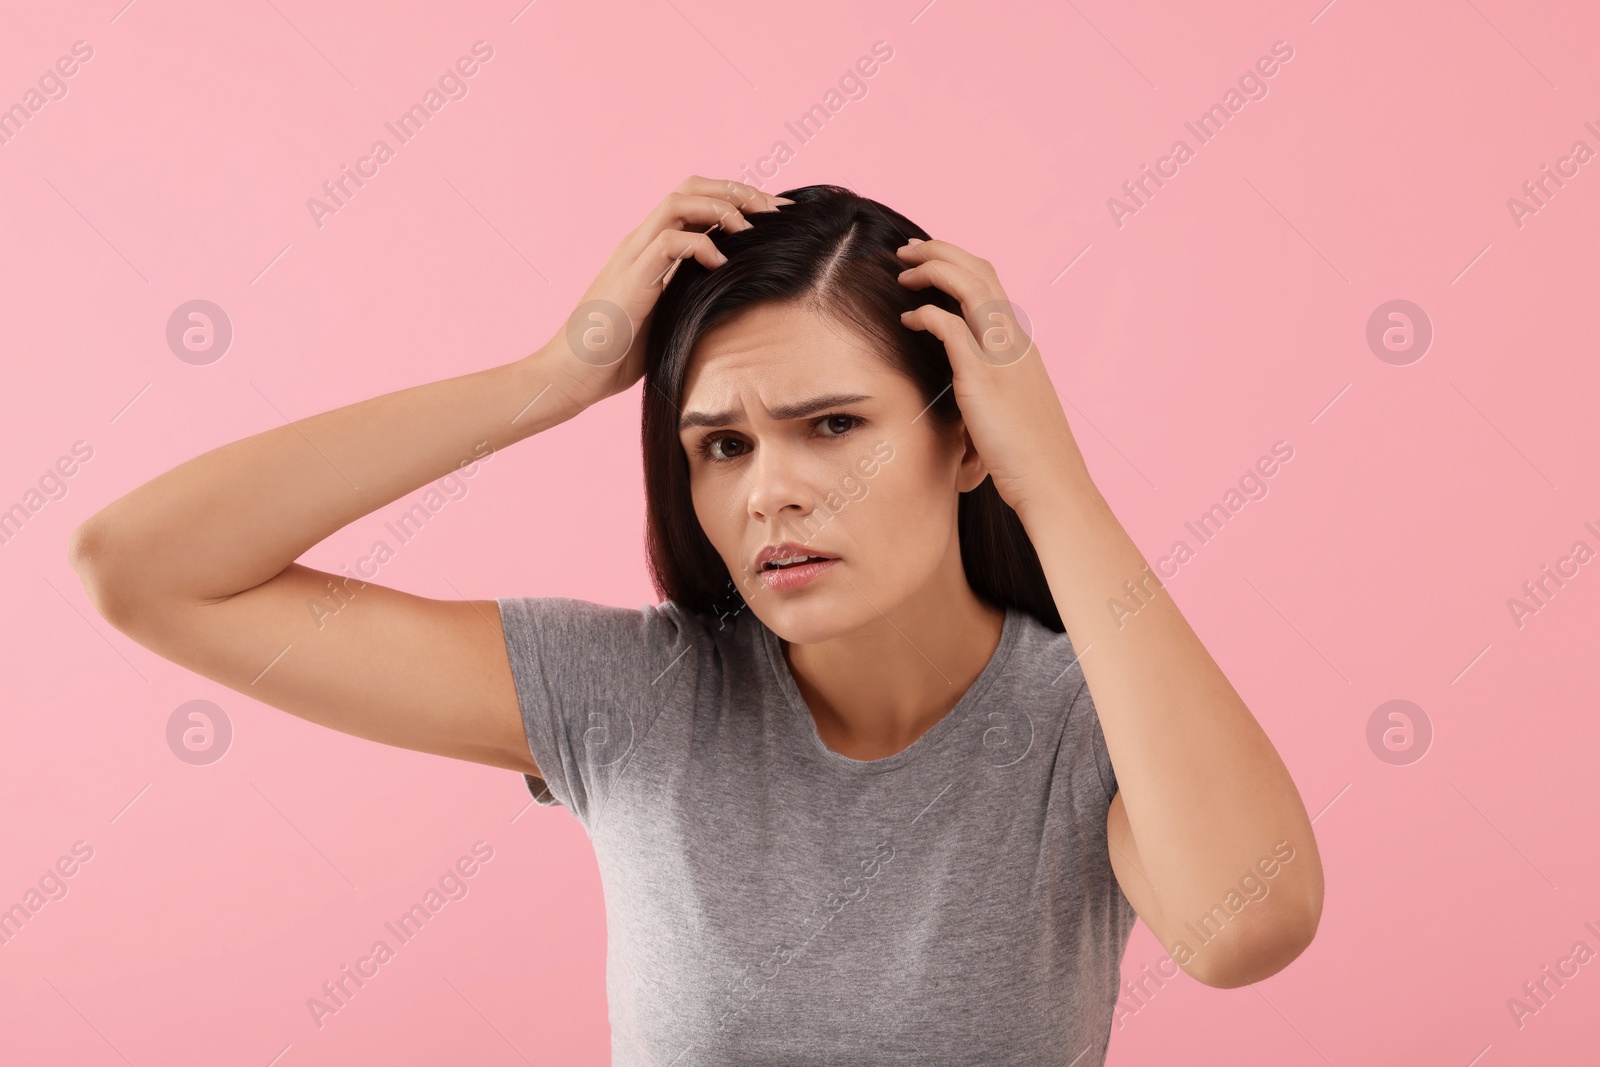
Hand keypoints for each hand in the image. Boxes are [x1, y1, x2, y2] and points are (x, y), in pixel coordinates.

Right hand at [535, 175, 791, 412]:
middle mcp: (640, 242)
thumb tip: (738, 302)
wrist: (572, 376)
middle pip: (691, 187)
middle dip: (737, 191)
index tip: (775, 215)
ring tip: (752, 228)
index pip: (695, 201)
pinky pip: (668, 241)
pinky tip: (720, 263)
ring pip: (679, 202)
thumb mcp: (668, 319)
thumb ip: (691, 298)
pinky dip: (700, 245)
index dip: (736, 199)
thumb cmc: (617, 356)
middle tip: (774, 211)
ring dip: (722, 207)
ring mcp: (633, 256)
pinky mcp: (630, 279)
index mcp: (650, 249)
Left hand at [895, 238, 1090, 516]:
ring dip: (932, 269)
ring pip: (968, 286)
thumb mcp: (1012, 410)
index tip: (929, 263)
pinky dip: (926, 314)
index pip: (991, 284)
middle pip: (979, 271)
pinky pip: (951, 327)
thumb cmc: (1029, 458)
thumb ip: (992, 387)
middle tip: (907, 251)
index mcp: (1021, 345)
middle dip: (940, 252)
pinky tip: (908, 319)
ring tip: (903, 271)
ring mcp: (1002, 355)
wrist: (1052, 483)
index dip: (959, 264)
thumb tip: (965, 387)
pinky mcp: (984, 378)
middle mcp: (1015, 340)